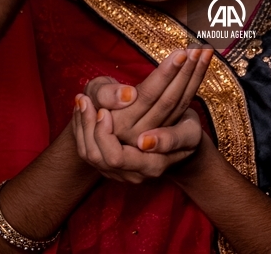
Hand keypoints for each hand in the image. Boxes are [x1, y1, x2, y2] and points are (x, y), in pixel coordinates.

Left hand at [72, 100, 202, 183]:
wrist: (178, 145)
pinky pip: (85, 149)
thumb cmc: (185, 133)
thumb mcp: (189, 132)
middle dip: (89, 126)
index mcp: (152, 167)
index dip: (105, 134)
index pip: (118, 158)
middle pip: (97, 157)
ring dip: (82, 124)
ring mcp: (119, 172)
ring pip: (89, 153)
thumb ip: (172, 138)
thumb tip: (144, 141)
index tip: (102, 110)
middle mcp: (132, 173)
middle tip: (86, 98)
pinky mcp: (108, 164)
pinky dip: (80, 126)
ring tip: (82, 97)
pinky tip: (82, 105)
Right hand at [86, 47, 212, 146]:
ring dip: (195, 75)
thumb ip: (104, 94)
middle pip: (169, 100)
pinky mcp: (166, 131)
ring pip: (180, 104)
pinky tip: (201, 66)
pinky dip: (193, 84)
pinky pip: (183, 107)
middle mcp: (141, 134)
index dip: (166, 75)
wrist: (99, 135)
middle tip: (199, 48)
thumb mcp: (91, 97)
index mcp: (120, 124)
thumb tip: (128, 96)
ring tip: (205, 51)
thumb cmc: (92, 105)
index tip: (180, 54)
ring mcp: (156, 135)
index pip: (148, 96)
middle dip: (186, 72)